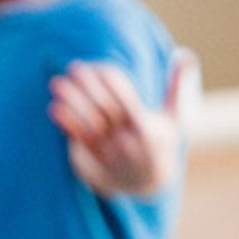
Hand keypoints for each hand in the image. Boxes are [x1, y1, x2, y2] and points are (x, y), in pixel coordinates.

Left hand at [48, 51, 196, 194]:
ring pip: (88, 124)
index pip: (129, 104)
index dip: (114, 85)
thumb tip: (184, 54)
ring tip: (57, 83)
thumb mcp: (173, 119)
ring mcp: (109, 151)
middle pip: (106, 110)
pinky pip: (79, 140)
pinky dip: (66, 123)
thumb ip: (176, 87)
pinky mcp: (93, 159)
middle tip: (74, 66)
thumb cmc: (160, 143)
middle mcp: (128, 141)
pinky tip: (54, 107)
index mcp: (148, 129)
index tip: (100, 66)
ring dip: (72, 103)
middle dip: (89, 88)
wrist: (147, 184)